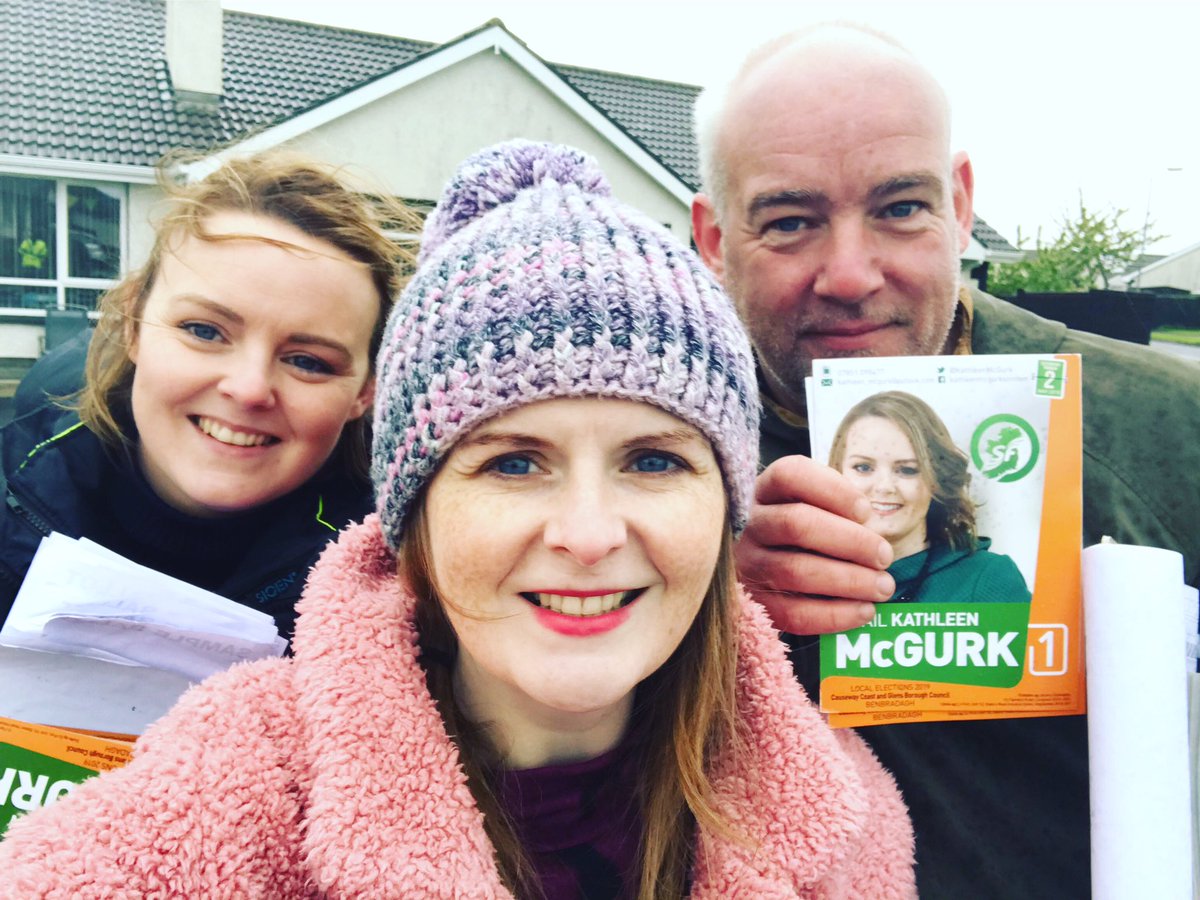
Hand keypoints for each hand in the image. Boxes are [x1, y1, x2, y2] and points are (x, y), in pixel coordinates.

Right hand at [735, 455, 894, 634]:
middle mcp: (749, 524)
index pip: (790, 475)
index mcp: (766, 491)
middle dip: (850, 541)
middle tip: (884, 556)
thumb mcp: (811, 506)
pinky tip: (863, 611)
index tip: (866, 511)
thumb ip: (837, 509)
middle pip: (796, 524)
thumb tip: (874, 531)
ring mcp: (747, 564)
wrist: (760, 574)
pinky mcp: (754, 603)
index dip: (833, 490)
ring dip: (849, 580)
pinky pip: (794, 612)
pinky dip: (835, 614)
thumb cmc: (799, 533)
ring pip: (796, 571)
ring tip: (882, 586)